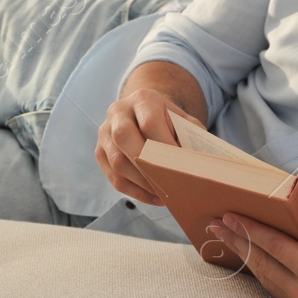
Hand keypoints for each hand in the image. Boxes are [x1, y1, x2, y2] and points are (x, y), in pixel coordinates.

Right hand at [95, 88, 204, 205]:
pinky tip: (154, 198)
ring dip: (143, 183)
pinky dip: (135, 192)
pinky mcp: (100, 152)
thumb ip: (191, 137)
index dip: (166, 147)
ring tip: (165, 196)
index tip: (183, 166)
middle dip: (149, 165)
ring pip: (118, 162)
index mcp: (142, 99)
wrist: (145, 113)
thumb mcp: (184, 121)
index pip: (150, 123)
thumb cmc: (169, 121)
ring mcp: (105, 132)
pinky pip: (114, 177)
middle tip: (171, 184)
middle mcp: (119, 112)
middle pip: (125, 138)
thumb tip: (197, 165)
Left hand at [205, 203, 297, 297]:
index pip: (276, 247)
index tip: (230, 215)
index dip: (251, 230)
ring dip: (243, 255)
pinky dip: (258, 268)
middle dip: (236, 241)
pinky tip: (249, 255)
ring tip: (224, 236)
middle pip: (262, 264)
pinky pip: (274, 287)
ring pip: (264, 278)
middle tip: (214, 224)